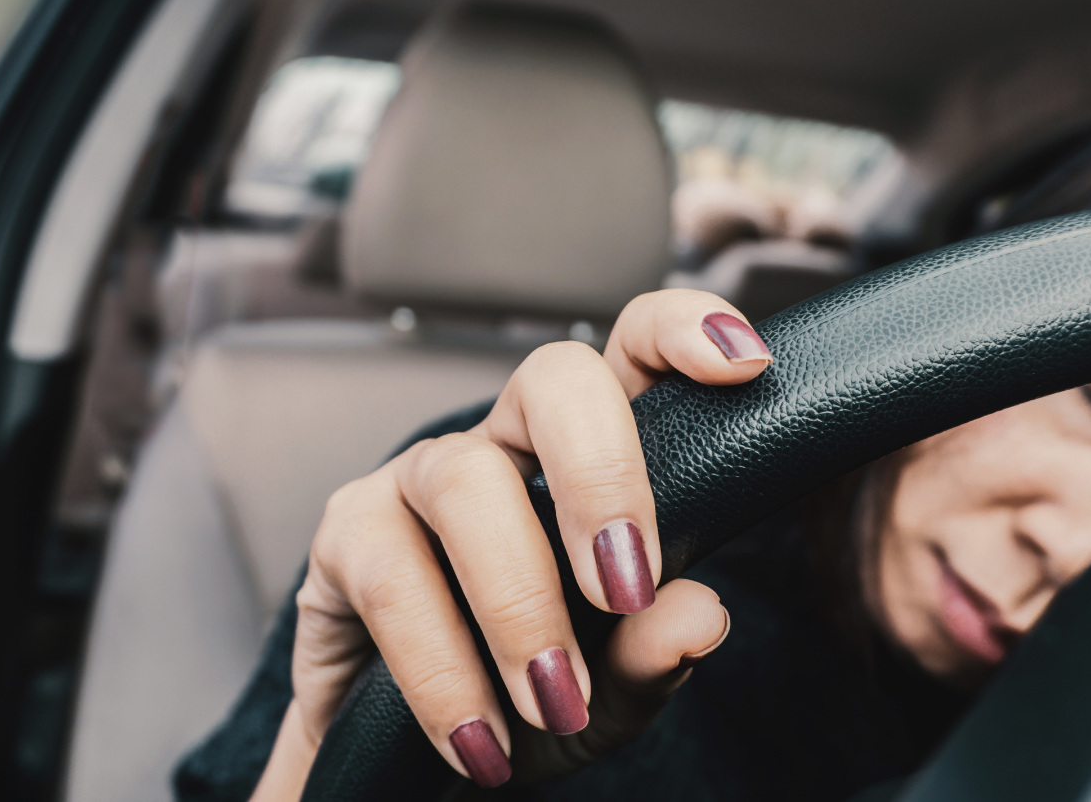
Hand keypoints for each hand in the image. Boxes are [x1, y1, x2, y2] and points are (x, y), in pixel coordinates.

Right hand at [252, 290, 771, 796]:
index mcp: (586, 456)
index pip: (633, 351)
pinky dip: (442, 670)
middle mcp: (504, 444)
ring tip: (553, 702)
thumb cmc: (524, 697)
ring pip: (467, 481)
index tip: (741, 364)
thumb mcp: (608, 689)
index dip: (683, 331)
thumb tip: (699, 615)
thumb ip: (653, 653)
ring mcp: (420, 477)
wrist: (410, 759)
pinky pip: (392, 577)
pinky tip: (479, 738)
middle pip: (552, 378)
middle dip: (600, 472)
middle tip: (627, 585)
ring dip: (519, 603)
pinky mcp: (348, 534)